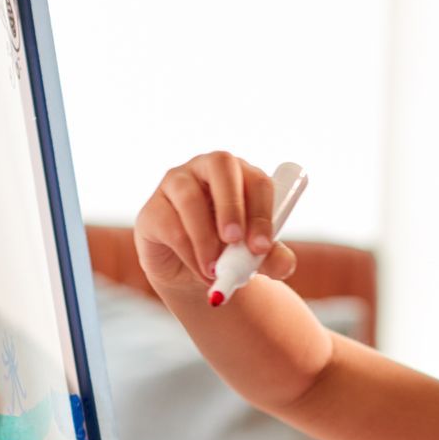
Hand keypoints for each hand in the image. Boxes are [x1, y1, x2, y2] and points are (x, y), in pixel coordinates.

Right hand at [133, 151, 297, 290]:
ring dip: (206, 238)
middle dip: (231, 206)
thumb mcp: (256, 258)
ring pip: (189, 198)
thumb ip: (274, 258)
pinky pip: (170, 225)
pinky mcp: (153, 210)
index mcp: (241, 175)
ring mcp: (176, 184)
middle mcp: (207, 169)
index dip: (262, 213)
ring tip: (217, 270)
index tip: (261, 247)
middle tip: (235, 240)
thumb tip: (285, 263)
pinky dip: (189, 253)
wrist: (194, 274)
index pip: (256, 180)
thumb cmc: (231, 253)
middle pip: (220, 166)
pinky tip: (201, 270)